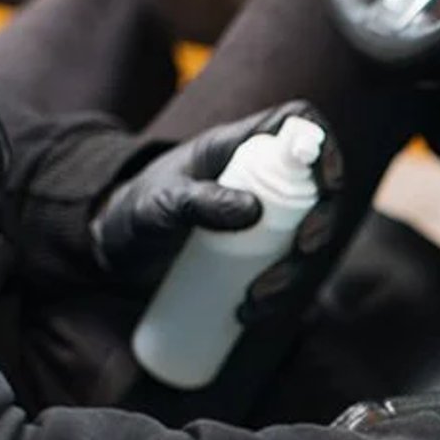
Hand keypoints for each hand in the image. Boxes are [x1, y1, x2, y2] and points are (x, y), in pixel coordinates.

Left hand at [89, 101, 343, 287]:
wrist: (113, 247)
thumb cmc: (134, 208)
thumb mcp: (160, 202)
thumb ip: (198, 200)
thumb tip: (253, 212)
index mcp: (240, 148)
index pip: (299, 126)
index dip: (322, 146)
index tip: (326, 181)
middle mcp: (260, 181)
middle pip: (317, 192)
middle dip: (321, 223)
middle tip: (303, 249)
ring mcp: (261, 221)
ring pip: (304, 240)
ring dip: (294, 273)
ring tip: (255, 299)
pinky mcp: (254, 256)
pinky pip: (283, 274)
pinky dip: (275, 298)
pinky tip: (248, 313)